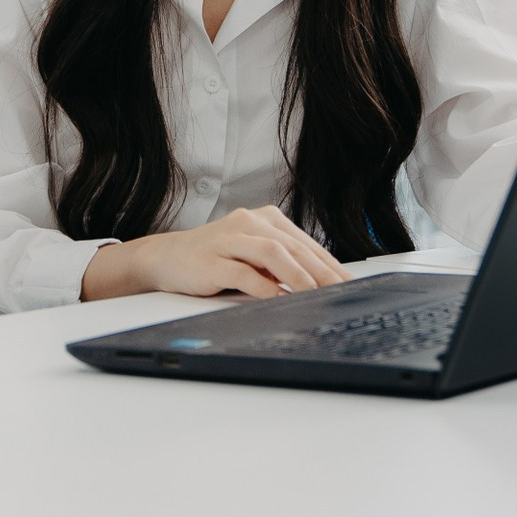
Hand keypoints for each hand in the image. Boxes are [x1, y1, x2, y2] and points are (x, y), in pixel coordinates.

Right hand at [80, 205, 347, 301]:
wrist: (167, 258)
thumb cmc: (216, 259)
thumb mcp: (253, 256)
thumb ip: (282, 264)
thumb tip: (321, 284)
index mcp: (265, 219)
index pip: (305, 243)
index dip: (329, 264)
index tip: (349, 285)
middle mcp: (249, 222)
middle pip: (293, 246)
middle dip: (321, 272)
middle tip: (340, 292)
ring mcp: (229, 238)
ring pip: (272, 252)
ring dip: (297, 274)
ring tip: (314, 294)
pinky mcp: (213, 258)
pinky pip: (243, 271)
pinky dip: (263, 285)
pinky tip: (277, 297)